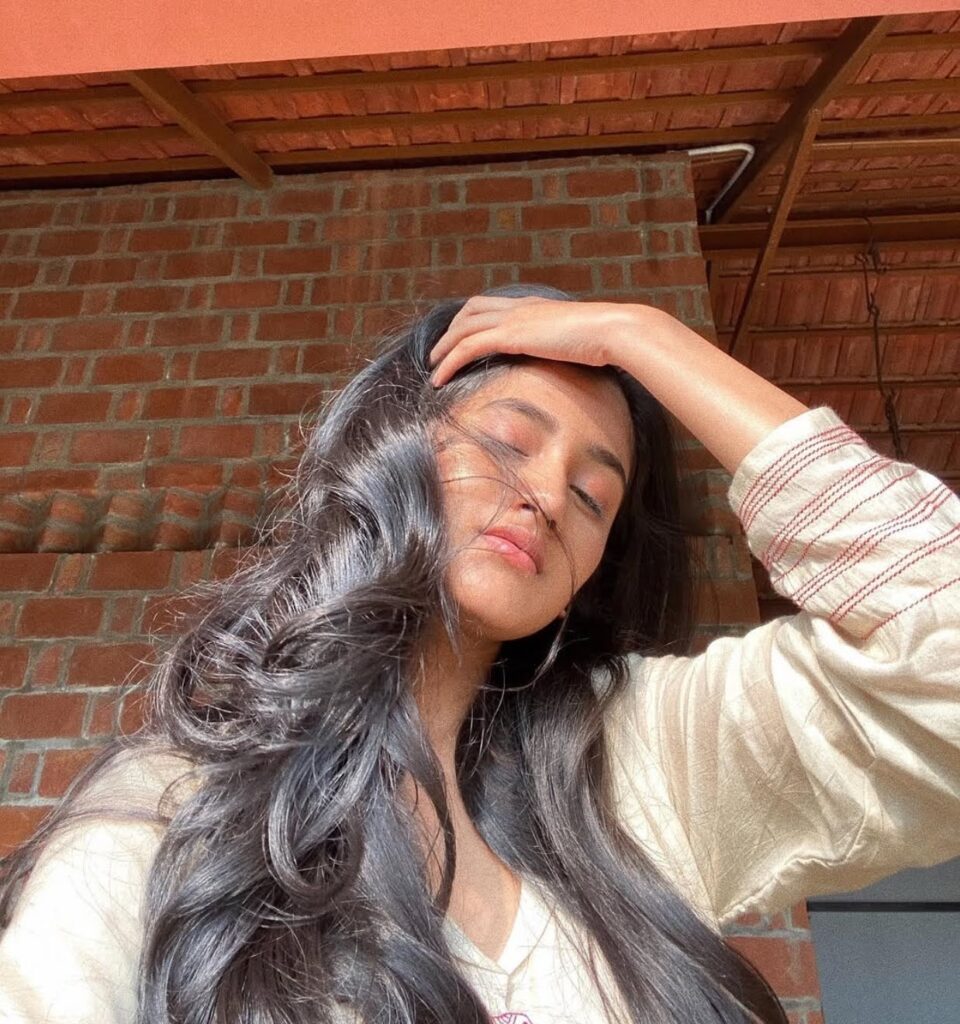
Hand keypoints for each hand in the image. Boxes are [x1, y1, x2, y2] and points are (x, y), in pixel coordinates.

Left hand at [427, 294, 642, 386]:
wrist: (613, 331)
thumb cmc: (606, 341)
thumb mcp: (580, 342)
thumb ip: (566, 347)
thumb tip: (570, 362)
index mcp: (535, 306)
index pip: (492, 305)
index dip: (471, 319)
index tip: (461, 337)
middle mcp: (520, 307)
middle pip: (471, 310)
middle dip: (451, 330)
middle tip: (439, 353)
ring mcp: (514, 319)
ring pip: (463, 327)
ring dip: (443, 347)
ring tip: (433, 367)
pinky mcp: (512, 336)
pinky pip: (468, 347)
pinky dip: (449, 362)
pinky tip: (439, 379)